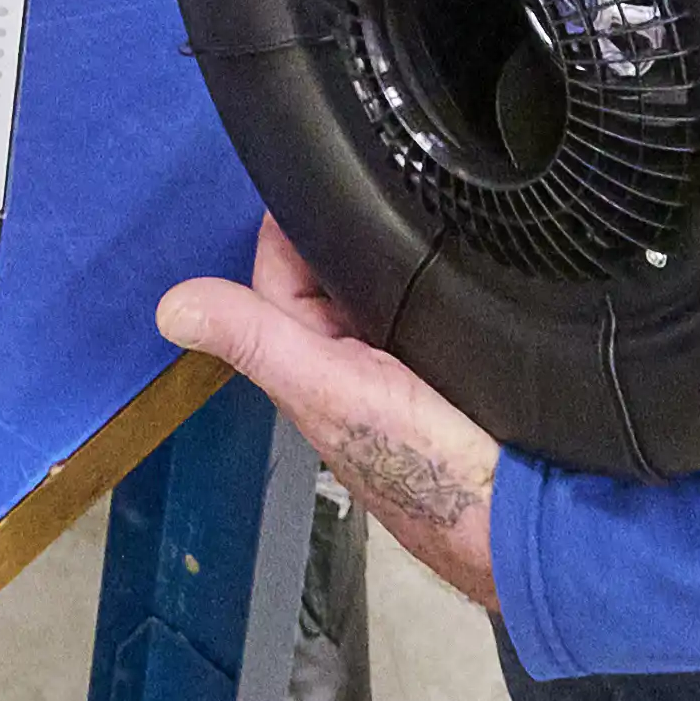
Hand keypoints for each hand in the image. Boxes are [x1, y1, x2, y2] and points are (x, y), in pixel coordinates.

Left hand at [163, 218, 501, 611]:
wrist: (531, 527)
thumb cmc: (431, 472)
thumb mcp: (333, 390)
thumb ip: (259, 343)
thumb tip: (168, 308)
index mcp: (315, 372)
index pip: (278, 279)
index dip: (283, 228)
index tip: (302, 174)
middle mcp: (356, 375)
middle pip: (334, 287)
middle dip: (340, 239)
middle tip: (366, 179)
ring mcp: (413, 380)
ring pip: (385, 304)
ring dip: (390, 266)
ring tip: (408, 210)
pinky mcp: (465, 383)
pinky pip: (436, 323)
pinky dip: (438, 294)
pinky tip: (458, 269)